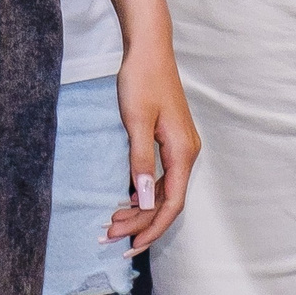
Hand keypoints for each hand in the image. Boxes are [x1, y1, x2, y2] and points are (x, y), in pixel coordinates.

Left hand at [104, 38, 198, 251]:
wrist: (149, 49)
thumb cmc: (142, 80)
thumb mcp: (136, 121)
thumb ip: (139, 162)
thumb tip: (142, 200)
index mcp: (183, 152)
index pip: (172, 204)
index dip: (152, 228)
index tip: (130, 245)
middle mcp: (186, 154)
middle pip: (166, 201)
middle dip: (140, 222)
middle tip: (109, 236)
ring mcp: (180, 148)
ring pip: (162, 190)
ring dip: (139, 209)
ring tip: (112, 223)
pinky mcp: (170, 141)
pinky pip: (160, 176)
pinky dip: (142, 192)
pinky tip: (124, 201)